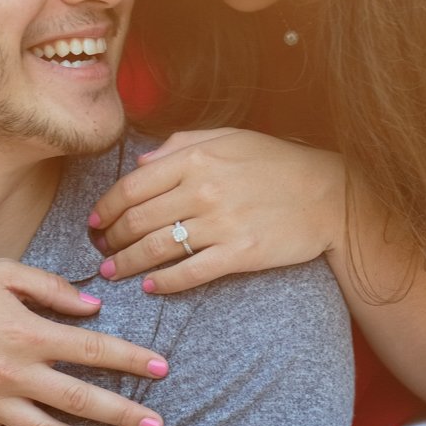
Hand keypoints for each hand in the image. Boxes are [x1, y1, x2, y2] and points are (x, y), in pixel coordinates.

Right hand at [0, 261, 171, 425]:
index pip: (94, 350)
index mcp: (29, 333)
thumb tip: (95, 309)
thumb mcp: (9, 273)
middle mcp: (13, 372)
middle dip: (122, 414)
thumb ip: (54, 290)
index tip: (162, 369)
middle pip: (79, 400)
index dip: (132, 359)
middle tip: (155, 425)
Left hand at [89, 129, 345, 295]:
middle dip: (111, 240)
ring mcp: (222, 224)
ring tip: (113, 272)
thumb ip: (182, 145)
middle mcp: (203, 190)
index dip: (105, 208)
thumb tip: (141, 163)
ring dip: (127, 264)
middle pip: (137, 221)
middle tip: (102, 251)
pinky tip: (151, 287)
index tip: (95, 222)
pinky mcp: (240, 254)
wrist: (330, 194)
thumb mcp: (230, 138)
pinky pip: (190, 273)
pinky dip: (164, 283)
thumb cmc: (278, 162)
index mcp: (196, 159)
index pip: (132, 187)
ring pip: (156, 249)